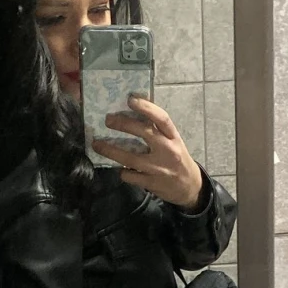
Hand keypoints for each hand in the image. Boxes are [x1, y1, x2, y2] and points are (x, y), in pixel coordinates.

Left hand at [90, 96, 205, 209]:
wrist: (190, 188)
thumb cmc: (178, 160)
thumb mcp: (174, 143)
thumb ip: (158, 132)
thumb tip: (133, 115)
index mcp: (173, 137)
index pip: (161, 118)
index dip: (146, 107)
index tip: (130, 99)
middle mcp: (167, 150)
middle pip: (144, 133)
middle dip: (123, 124)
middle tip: (108, 120)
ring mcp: (159, 168)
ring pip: (130, 158)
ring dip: (110, 150)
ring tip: (97, 144)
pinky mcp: (151, 183)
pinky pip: (130, 176)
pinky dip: (122, 172)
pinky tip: (120, 169)